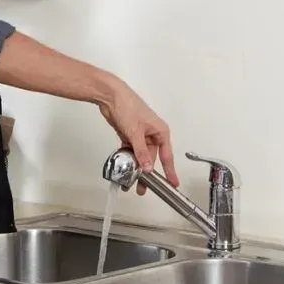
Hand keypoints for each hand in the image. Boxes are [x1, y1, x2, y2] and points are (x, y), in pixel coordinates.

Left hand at [99, 79, 178, 195]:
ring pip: (140, 156)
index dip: (170, 171)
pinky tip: (124, 168)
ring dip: (135, 168)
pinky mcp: (129, 135)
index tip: (173, 183)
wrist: (110, 96)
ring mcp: (140, 135)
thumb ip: (141, 152)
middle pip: (152, 159)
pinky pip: (130, 151)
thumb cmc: (128, 105)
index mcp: (160, 132)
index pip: (167, 156)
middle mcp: (152, 134)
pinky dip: (127, 159)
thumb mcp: (136, 132)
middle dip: (147, 173)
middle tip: (144, 187)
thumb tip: (148, 167)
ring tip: (130, 181)